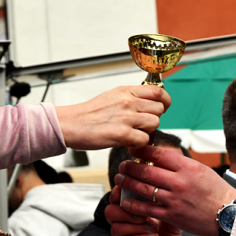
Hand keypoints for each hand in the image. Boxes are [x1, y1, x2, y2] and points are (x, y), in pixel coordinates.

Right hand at [55, 85, 171, 149]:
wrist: (71, 124)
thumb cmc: (90, 113)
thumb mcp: (113, 96)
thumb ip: (131, 98)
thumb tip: (149, 103)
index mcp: (126, 91)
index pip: (158, 91)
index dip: (164, 101)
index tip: (162, 108)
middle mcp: (128, 102)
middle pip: (159, 109)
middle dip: (154, 119)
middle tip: (143, 125)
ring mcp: (126, 117)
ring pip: (155, 123)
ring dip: (148, 131)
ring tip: (135, 134)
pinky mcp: (122, 134)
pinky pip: (144, 139)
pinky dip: (139, 144)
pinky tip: (129, 143)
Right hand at [106, 186, 187, 235]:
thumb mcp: (170, 221)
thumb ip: (163, 206)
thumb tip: (163, 188)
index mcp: (131, 213)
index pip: (118, 198)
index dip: (121, 191)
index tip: (133, 187)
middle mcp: (123, 225)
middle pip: (110, 211)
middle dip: (126, 209)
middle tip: (144, 213)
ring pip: (116, 227)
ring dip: (135, 225)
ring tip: (153, 228)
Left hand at [113, 145, 235, 235]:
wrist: (228, 213)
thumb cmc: (214, 189)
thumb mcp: (200, 169)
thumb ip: (180, 163)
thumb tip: (159, 154)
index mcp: (187, 167)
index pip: (158, 154)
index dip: (141, 150)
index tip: (132, 149)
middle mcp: (179, 182)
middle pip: (146, 171)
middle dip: (130, 167)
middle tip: (122, 165)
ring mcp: (174, 199)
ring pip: (143, 189)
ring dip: (127, 183)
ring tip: (119, 179)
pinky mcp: (172, 216)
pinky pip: (147, 210)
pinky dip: (133, 205)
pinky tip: (125, 201)